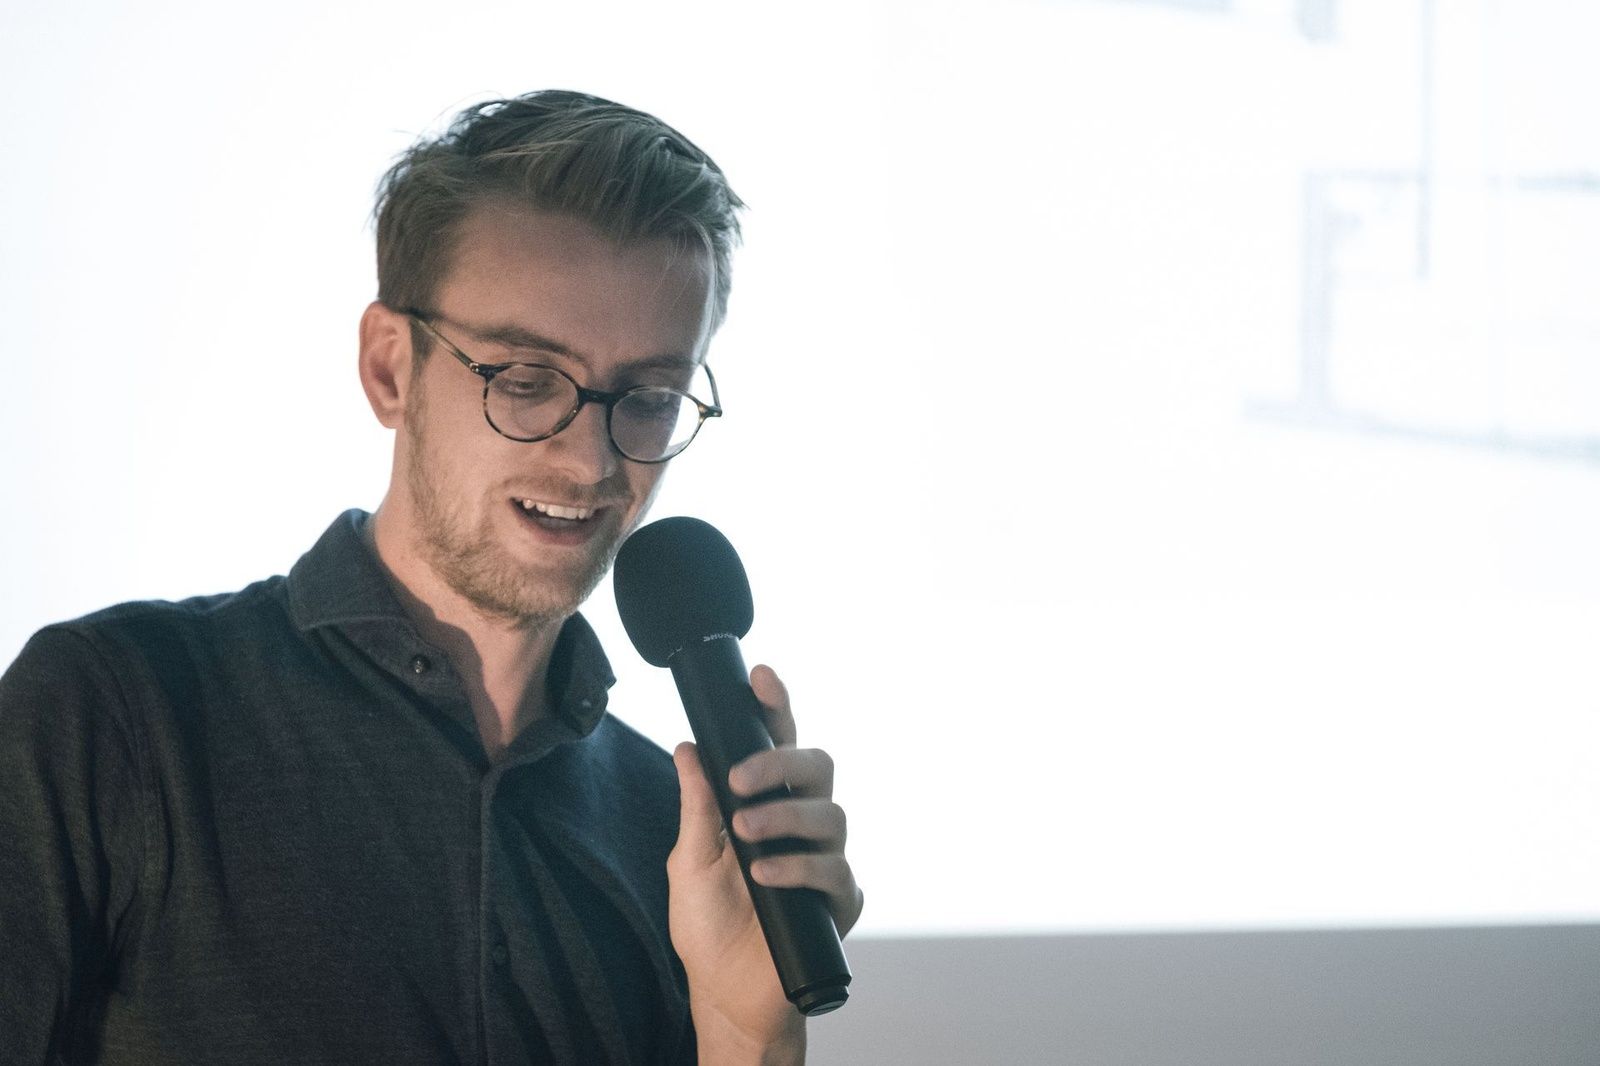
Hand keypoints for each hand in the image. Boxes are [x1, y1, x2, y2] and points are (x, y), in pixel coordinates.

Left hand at [669, 664, 862, 1064]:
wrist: (724, 993)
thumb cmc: (707, 926)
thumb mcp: (687, 860)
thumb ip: (697, 805)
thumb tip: (689, 746)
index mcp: (767, 803)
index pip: (778, 744)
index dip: (776, 707)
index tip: (760, 676)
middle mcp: (803, 824)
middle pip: (818, 766)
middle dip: (781, 761)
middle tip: (741, 777)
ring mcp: (826, 861)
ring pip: (831, 814)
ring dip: (784, 816)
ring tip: (745, 832)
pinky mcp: (839, 903)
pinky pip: (833, 871)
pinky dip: (796, 867)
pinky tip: (763, 874)